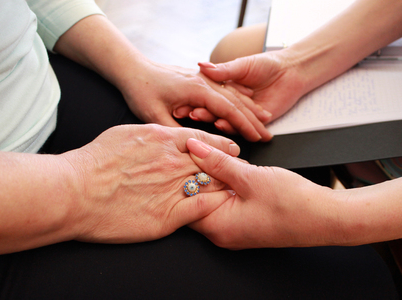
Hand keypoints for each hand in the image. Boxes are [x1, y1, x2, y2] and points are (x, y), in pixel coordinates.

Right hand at [62, 124, 239, 242]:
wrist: (73, 192)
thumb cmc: (93, 162)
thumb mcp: (125, 134)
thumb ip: (152, 135)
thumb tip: (165, 136)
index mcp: (163, 140)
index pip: (205, 140)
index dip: (222, 145)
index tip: (232, 149)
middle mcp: (172, 163)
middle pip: (214, 161)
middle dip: (230, 164)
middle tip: (241, 168)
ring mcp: (172, 189)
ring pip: (212, 184)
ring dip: (225, 185)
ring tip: (236, 186)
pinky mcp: (167, 216)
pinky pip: (201, 209)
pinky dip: (214, 205)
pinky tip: (221, 205)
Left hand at [121, 60, 272, 141]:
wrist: (133, 69)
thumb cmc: (142, 90)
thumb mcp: (154, 116)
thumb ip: (176, 131)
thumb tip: (195, 146)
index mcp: (197, 90)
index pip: (228, 109)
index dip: (244, 124)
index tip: (257, 136)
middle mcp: (204, 81)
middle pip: (236, 101)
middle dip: (254, 118)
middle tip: (268, 133)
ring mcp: (203, 78)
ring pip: (233, 92)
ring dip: (251, 106)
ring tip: (265, 117)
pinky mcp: (200, 79)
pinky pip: (225, 86)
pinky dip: (240, 94)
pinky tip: (248, 97)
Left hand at [186, 138, 341, 249]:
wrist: (327, 218)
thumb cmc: (292, 204)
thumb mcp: (249, 177)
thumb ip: (217, 162)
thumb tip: (194, 148)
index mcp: (217, 227)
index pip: (183, 201)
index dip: (184, 174)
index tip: (189, 152)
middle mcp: (222, 232)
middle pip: (198, 198)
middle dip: (202, 172)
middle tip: (208, 150)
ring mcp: (235, 228)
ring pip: (215, 196)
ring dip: (218, 175)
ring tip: (227, 157)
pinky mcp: (246, 220)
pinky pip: (229, 199)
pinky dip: (231, 183)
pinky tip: (240, 168)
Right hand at [197, 50, 305, 124]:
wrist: (292, 72)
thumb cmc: (267, 64)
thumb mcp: (242, 65)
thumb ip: (224, 70)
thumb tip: (202, 66)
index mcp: (224, 89)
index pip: (207, 97)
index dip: (197, 100)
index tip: (186, 102)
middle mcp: (231, 104)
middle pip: (214, 110)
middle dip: (204, 113)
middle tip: (194, 114)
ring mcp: (243, 115)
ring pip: (227, 121)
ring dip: (218, 122)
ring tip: (212, 121)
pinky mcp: (255, 124)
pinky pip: (243, 128)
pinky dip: (235, 128)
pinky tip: (227, 126)